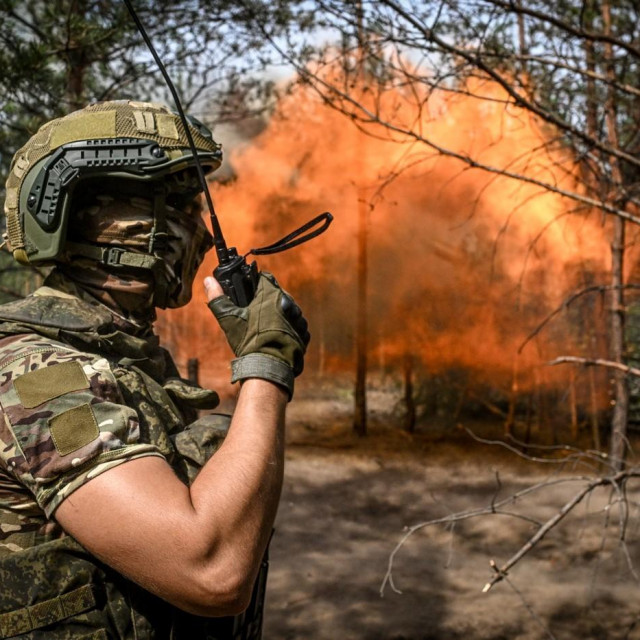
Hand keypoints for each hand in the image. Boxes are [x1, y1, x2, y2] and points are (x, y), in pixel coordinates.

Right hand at [205, 273, 309, 397]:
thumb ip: (218, 297)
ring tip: (266, 328)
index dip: (256, 284)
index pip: (265, 278)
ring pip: (288, 309)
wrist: (268, 367)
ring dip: (279, 314)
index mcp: (271, 295)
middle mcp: (289, 303)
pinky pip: (296, 325)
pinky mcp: (304, 333)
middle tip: (255, 314)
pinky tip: (276, 337)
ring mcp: (299, 318)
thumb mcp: (229, 319)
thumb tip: (208, 280)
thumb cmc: (249, 342)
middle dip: (267, 301)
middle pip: (277, 294)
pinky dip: (288, 329)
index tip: (249, 294)